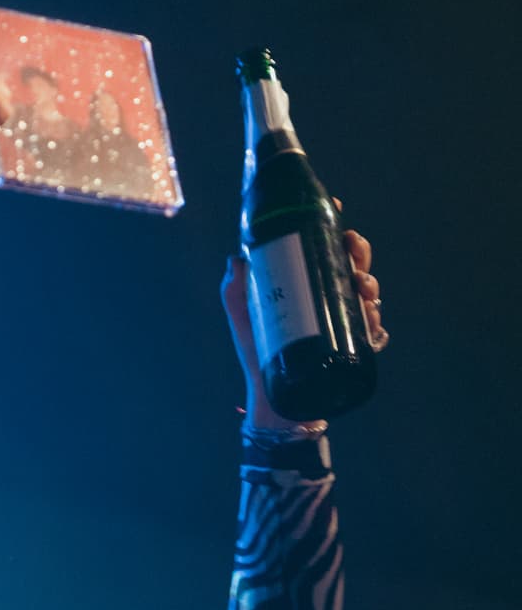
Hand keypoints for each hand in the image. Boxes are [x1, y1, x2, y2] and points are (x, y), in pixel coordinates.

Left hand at [221, 223, 386, 429]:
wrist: (272, 401)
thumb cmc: (256, 355)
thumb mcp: (243, 317)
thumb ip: (235, 290)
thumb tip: (236, 258)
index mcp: (305, 285)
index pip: (323, 249)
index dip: (333, 226)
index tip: (337, 208)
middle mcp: (327, 300)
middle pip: (352, 264)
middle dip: (358, 250)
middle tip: (350, 249)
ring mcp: (343, 324)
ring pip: (368, 293)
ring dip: (369, 283)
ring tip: (361, 286)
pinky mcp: (353, 350)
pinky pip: (373, 332)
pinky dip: (374, 323)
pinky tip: (369, 319)